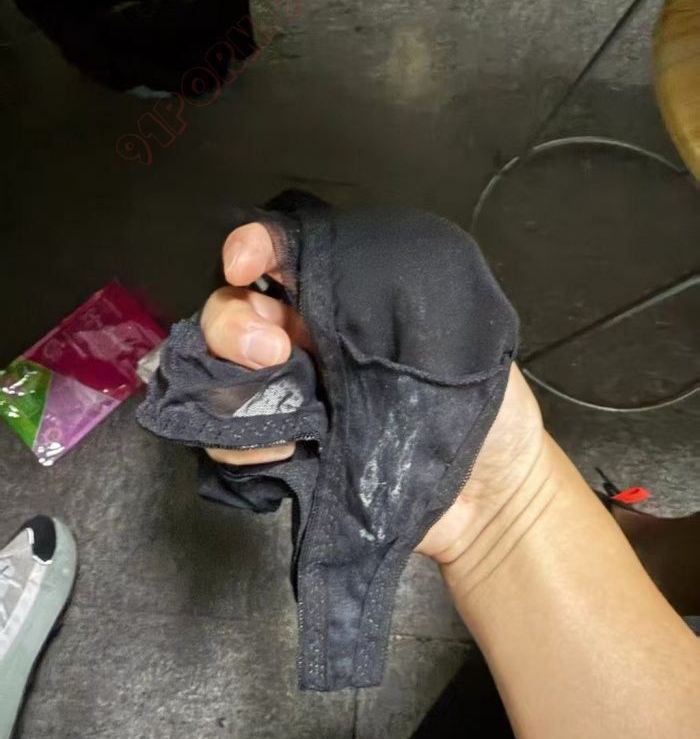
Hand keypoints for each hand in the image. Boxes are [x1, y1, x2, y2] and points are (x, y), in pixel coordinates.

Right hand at [201, 222, 545, 562]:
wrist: (490, 493)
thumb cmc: (485, 404)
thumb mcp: (461, 328)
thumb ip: (404, 293)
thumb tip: (346, 270)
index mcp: (347, 301)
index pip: (284, 256)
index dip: (254, 245)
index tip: (245, 260)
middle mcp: (307, 341)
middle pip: (234, 313)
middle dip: (235, 324)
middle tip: (275, 351)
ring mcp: (291, 398)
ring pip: (219, 375)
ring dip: (233, 388)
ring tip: (292, 414)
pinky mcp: (285, 452)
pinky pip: (231, 441)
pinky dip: (241, 444)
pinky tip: (287, 450)